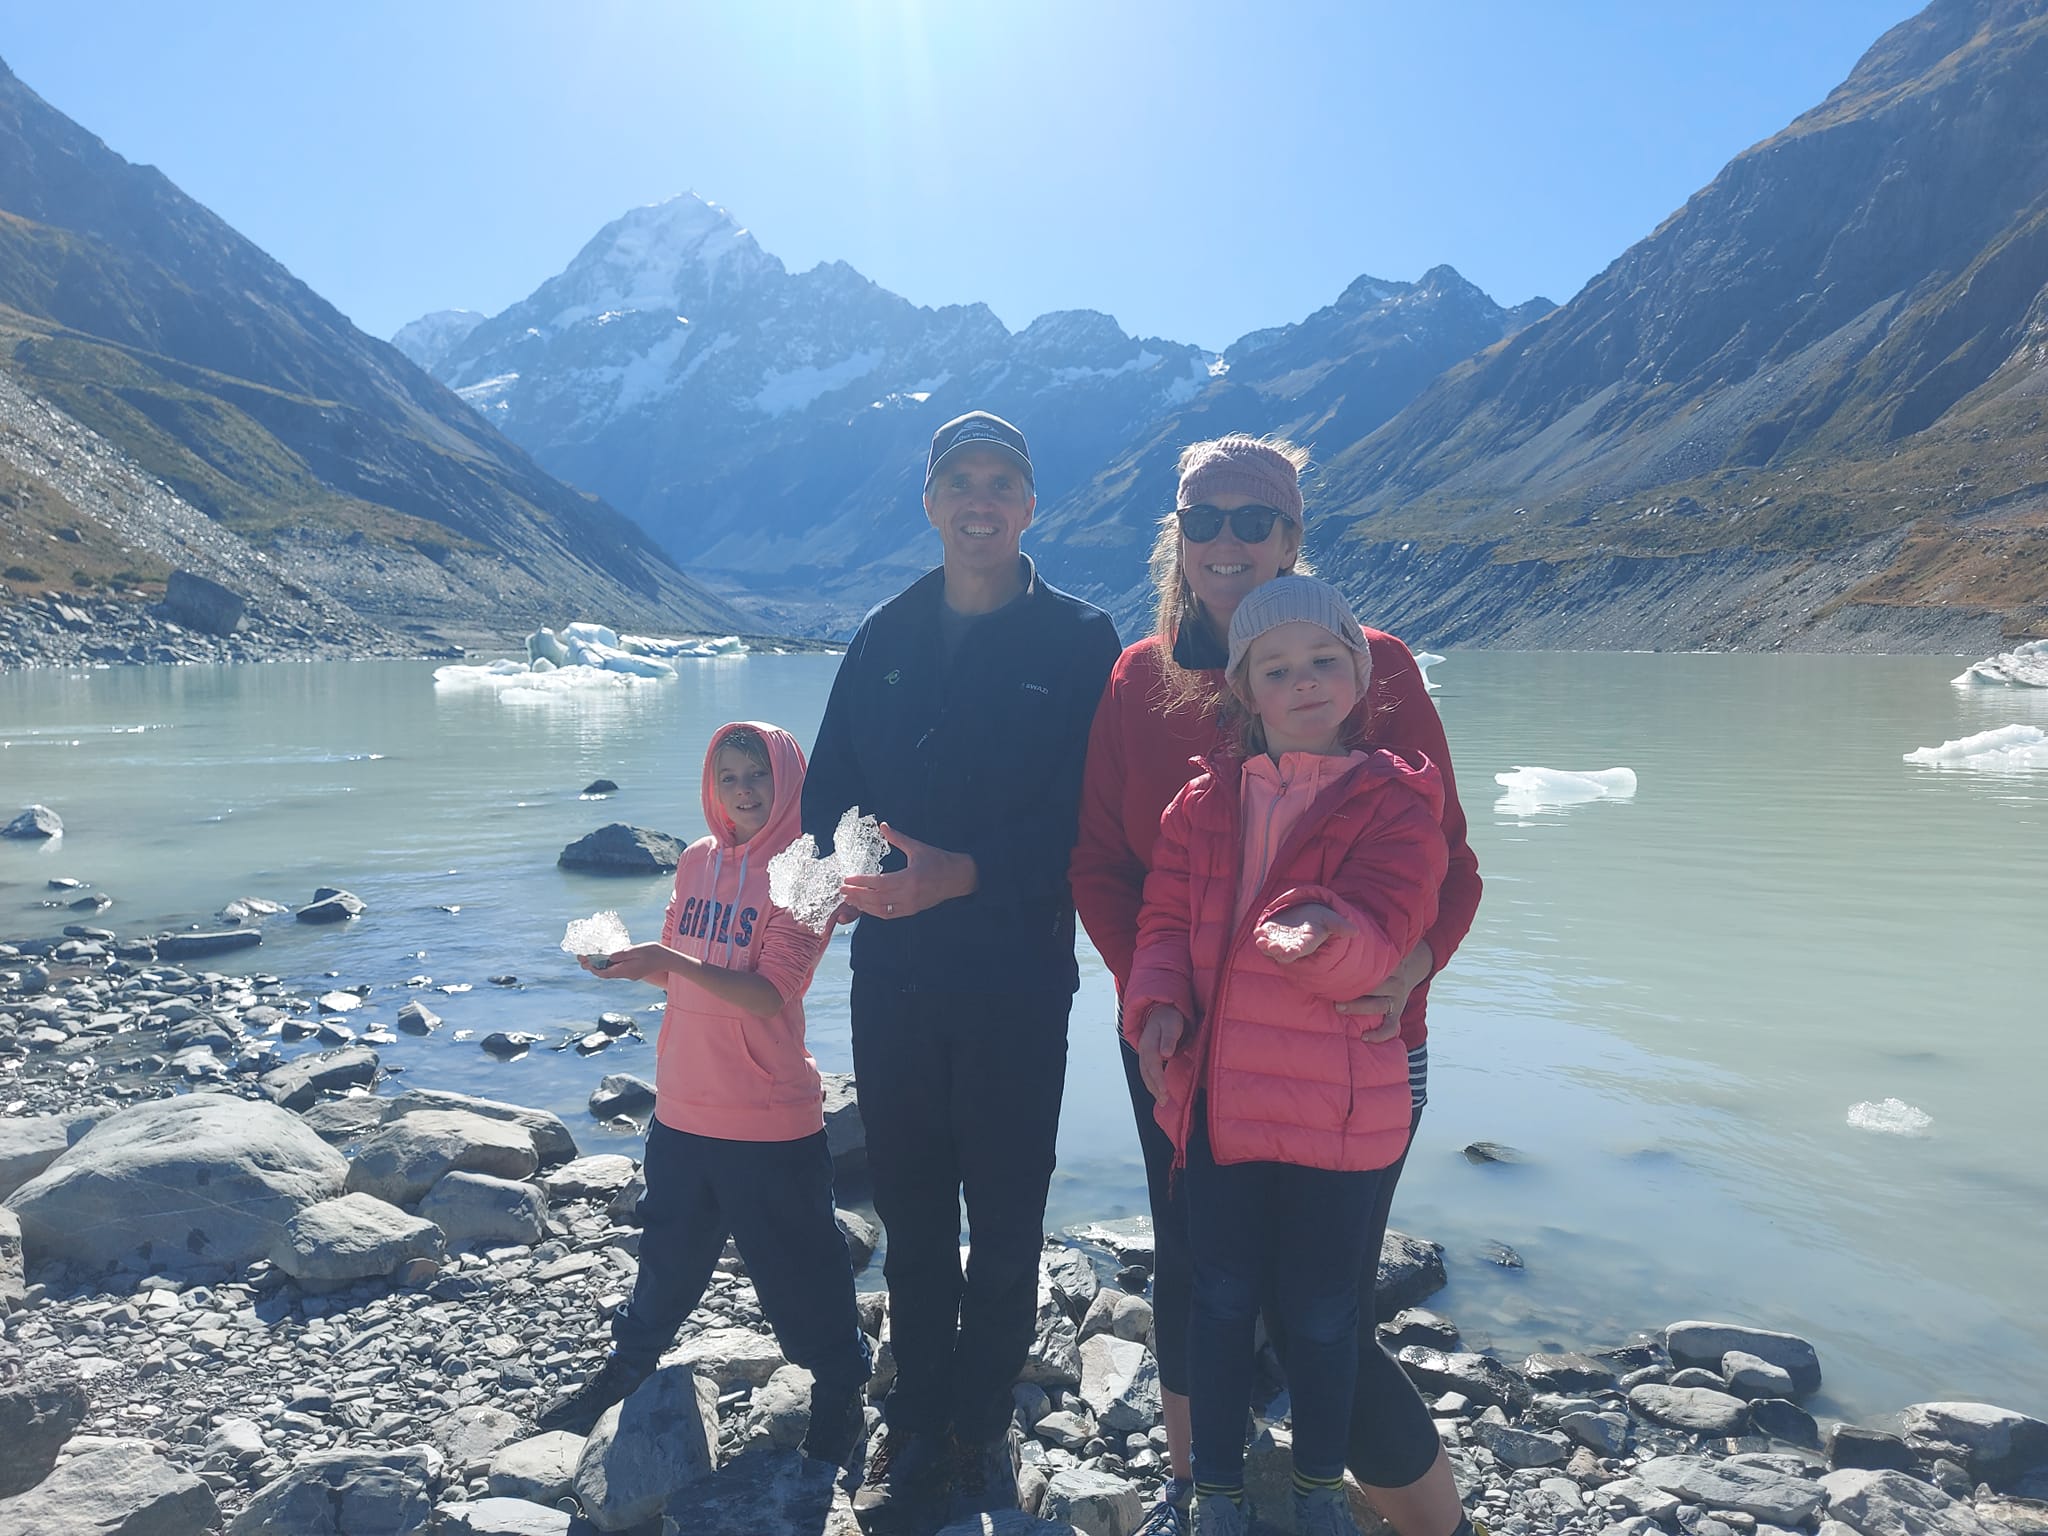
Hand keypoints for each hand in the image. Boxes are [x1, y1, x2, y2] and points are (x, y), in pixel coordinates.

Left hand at [580, 943, 669, 982]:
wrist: (668, 960)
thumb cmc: (654, 953)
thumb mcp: (637, 950)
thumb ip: (622, 954)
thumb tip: (608, 957)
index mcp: (625, 970)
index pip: (604, 973)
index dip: (592, 967)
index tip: (583, 960)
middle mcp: (626, 974)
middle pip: (605, 973)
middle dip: (592, 966)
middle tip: (581, 958)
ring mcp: (630, 974)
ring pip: (610, 971)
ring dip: (600, 965)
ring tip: (590, 957)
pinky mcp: (633, 971)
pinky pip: (617, 969)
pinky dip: (609, 964)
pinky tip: (606, 957)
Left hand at [838, 823, 977, 919]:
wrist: (958, 878)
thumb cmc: (938, 860)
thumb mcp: (917, 847)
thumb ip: (898, 838)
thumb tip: (882, 825)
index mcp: (910, 877)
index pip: (880, 882)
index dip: (862, 882)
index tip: (847, 879)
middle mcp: (909, 894)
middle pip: (877, 898)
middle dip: (857, 895)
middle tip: (842, 890)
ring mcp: (911, 905)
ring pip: (881, 909)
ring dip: (863, 905)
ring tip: (849, 898)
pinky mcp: (912, 911)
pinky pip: (889, 914)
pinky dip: (874, 911)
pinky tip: (864, 906)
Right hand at [1136, 1006, 1185, 1099]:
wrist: (1162, 1011)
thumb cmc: (1170, 1018)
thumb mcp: (1172, 1024)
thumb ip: (1169, 1038)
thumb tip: (1166, 1053)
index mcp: (1149, 1043)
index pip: (1152, 1064)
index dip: (1158, 1078)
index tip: (1164, 1091)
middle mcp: (1143, 1050)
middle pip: (1146, 1072)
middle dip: (1154, 1088)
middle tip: (1163, 1101)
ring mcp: (1144, 1053)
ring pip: (1145, 1073)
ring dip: (1152, 1088)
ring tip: (1161, 1100)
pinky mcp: (1148, 1057)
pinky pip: (1147, 1072)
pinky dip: (1152, 1082)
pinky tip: (1158, 1090)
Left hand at [1254, 902, 1341, 962]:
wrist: (1307, 915)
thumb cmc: (1321, 919)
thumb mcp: (1332, 920)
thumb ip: (1340, 926)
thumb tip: (1356, 931)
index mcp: (1306, 944)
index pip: (1300, 950)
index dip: (1294, 952)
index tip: (1289, 952)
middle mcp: (1291, 945)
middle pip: (1283, 952)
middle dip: (1277, 950)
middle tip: (1271, 947)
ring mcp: (1280, 940)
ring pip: (1270, 946)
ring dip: (1265, 945)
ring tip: (1260, 940)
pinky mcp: (1271, 932)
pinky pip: (1264, 936)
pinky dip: (1260, 935)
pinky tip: (1258, 932)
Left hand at [1335, 939, 1434, 1040]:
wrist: (1413, 963)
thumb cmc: (1383, 952)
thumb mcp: (1380, 942)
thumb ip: (1365, 940)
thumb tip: (1337, 926)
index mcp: (1390, 962)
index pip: (1375, 966)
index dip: (1355, 967)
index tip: (1335, 970)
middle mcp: (1396, 980)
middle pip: (1374, 986)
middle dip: (1352, 989)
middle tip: (1331, 989)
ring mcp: (1398, 997)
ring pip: (1379, 1005)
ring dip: (1359, 1007)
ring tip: (1339, 1007)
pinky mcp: (1398, 1010)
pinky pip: (1391, 1026)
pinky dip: (1380, 1034)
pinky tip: (1365, 1037)